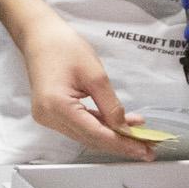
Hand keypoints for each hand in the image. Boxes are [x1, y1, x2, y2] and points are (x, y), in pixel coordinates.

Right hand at [16, 13, 153, 159]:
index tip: (145, 150)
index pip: (95, 134)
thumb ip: (111, 106)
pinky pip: (80, 126)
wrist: (40, 37)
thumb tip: (125, 130)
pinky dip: (100, 126)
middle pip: (90, 139)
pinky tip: (120, 124)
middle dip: (120, 144)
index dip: (122, 144)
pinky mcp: (52, 114)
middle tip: (148, 147)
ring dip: (112, 135)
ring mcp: (48, 117)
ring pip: (86, 135)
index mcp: (57, 107)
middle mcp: (49, 118)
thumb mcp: (95, 75)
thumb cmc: (65, 48)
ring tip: (139, 135)